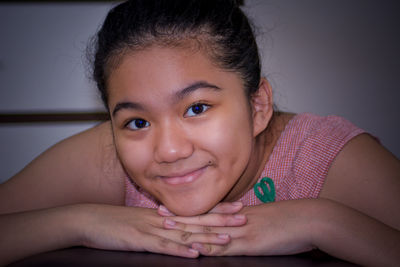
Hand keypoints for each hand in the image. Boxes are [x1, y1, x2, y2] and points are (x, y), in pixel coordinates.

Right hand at [76, 204, 245, 257]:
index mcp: (163, 214)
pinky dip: (179, 251)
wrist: (89, 220)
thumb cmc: (114, 222)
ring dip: (205, 237)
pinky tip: (194, 254)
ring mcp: (150, 229)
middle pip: (195, 219)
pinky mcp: (139, 240)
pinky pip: (162, 247)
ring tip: (227, 239)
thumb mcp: (140, 220)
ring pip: (183, 234)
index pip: (194, 210)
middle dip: (220, 220)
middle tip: (242, 218)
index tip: (236, 207)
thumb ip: (159, 223)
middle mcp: (161, 219)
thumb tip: (177, 226)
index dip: (216, 209)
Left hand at [161, 200, 315, 255]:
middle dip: (180, 217)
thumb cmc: (291, 219)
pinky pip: (226, 246)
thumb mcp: (267, 219)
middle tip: (158, 214)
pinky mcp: (251, 244)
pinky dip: (209, 247)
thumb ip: (249, 222)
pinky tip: (195, 248)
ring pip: (209, 231)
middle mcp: (236, 221)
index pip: (210, 211)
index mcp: (240, 214)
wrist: (310, 219)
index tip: (173, 207)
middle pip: (204, 218)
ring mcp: (242, 232)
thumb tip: (238, 224)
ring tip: (167, 228)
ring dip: (187, 230)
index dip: (190, 210)